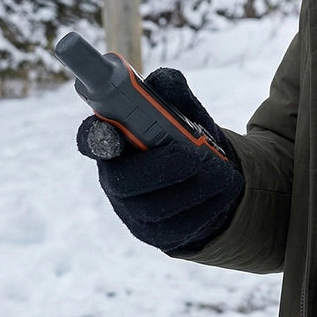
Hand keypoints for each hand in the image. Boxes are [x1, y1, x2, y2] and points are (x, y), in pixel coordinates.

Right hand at [76, 68, 243, 254]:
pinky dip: (206, 206)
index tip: (110, 127)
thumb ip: (173, 93)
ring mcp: (135, 213)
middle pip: (123, 181)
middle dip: (161, 167)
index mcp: (117, 143)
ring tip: (220, 169)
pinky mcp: (159, 236)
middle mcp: (118, 179)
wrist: (217, 178)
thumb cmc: (189, 138)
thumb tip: (162, 80)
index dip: (95, 135)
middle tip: (194, 155)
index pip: (91, 139)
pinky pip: (177, 228)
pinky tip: (224, 190)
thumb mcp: (187, 111)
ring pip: (154, 208)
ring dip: (192, 186)